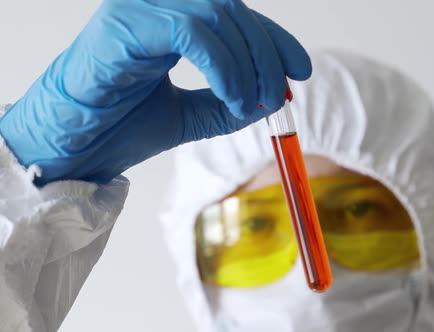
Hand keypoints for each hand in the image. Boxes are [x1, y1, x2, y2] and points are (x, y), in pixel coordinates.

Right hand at [0, 0, 310, 184]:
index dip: (273, 39)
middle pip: (231, 8)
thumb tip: (269, 100)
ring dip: (247, 62)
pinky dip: (223, 66)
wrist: (68, 152)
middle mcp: (154, 8)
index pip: (233, 14)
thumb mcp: (186, 117)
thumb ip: (225, 106)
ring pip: (217, 14)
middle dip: (266, 52)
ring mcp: (137, 11)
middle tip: (276, 95)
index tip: (299, 71)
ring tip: (251, 103)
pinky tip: (232, 98)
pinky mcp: (124, 27)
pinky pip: (191, 32)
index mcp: (167, 23)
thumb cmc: (116, 129)